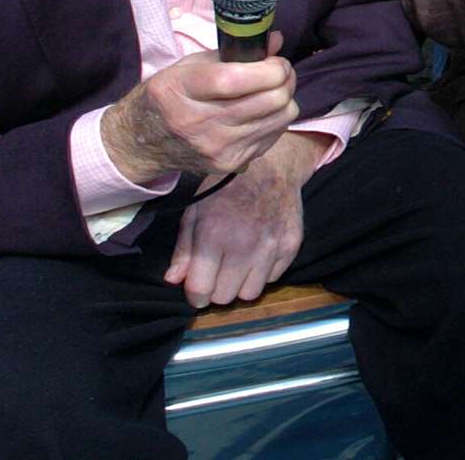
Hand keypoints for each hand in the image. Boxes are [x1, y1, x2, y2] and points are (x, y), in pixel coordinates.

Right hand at [101, 32, 297, 182]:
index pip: (236, 79)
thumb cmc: (170, 94)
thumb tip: (276, 41)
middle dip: (285, 80)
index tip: (277, 60)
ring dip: (285, 99)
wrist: (144, 141)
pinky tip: (261, 112)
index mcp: (181, 90)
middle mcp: (198, 122)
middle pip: (268, 100)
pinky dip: (275, 120)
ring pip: (279, 118)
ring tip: (273, 90)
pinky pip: (274, 136)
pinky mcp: (231, 164)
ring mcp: (217, 148)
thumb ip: (232, 51)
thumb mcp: (189, 65)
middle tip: (280, 71)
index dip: (270, 68)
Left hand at [164, 132, 326, 306]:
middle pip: (225, 297)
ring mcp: (271, 247)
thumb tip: (173, 280)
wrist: (272, 167)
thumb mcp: (195, 211)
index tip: (196, 287)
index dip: (194, 294)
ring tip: (237, 263)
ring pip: (250, 294)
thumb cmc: (226, 188)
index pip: (201, 290)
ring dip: (240, 284)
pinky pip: (272, 279)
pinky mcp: (291, 247)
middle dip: (216, 288)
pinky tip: (258, 252)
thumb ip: (183, 249)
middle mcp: (244, 245)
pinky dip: (262, 272)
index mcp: (214, 234)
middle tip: (217, 270)